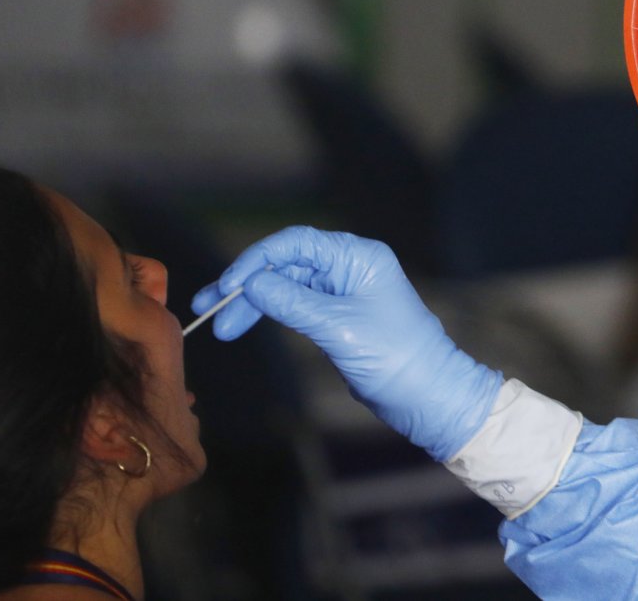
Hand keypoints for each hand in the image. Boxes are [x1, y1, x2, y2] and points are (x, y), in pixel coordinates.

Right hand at [192, 226, 501, 460]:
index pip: (296, 243)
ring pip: (287, 288)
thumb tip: (251, 283)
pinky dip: (271, 315)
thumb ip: (291, 302)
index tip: (228, 285)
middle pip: (286, 265)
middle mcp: (349, 267)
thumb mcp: (337, 327)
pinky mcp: (338, 317)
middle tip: (210, 309)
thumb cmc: (395, 356)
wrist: (427, 394)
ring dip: (253, 304)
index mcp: (358, 257)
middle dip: (247, 286)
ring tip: (221, 327)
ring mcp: (343, 292)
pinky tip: (246, 325)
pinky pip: (296, 307)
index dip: (257, 260)